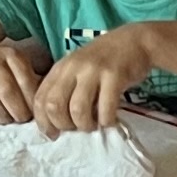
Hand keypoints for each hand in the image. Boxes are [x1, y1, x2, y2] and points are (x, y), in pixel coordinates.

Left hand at [28, 29, 144, 132]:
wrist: (135, 41)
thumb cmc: (105, 61)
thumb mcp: (78, 69)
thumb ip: (65, 89)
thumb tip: (56, 124)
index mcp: (61, 67)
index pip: (40, 99)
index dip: (44, 122)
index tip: (54, 134)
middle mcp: (74, 67)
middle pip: (54, 106)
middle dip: (64, 125)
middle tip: (77, 128)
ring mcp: (94, 70)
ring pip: (78, 110)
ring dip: (85, 125)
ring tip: (94, 125)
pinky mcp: (115, 76)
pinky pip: (105, 109)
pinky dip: (106, 121)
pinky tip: (110, 120)